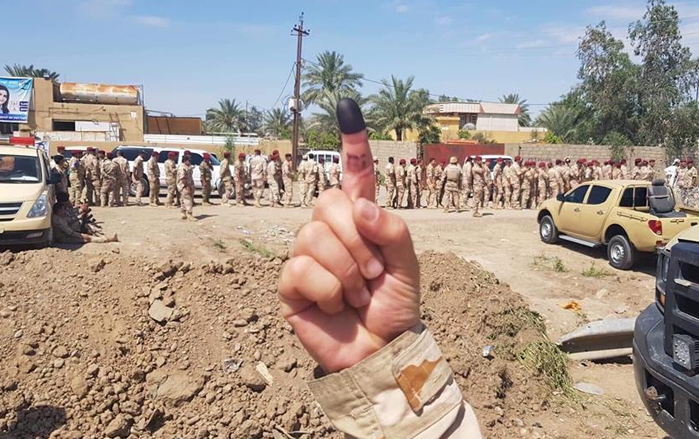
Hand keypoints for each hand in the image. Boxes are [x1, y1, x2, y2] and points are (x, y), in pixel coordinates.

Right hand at [278, 99, 420, 372]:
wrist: (382, 352)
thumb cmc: (395, 307)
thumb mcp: (408, 265)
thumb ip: (393, 229)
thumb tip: (360, 205)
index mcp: (361, 221)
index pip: (353, 176)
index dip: (352, 144)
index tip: (349, 107)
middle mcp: (330, 232)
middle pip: (327, 202)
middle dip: (358, 240)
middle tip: (374, 273)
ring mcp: (306, 256)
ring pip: (313, 235)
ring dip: (347, 270)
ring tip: (358, 294)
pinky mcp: (290, 284)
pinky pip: (299, 268)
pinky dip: (328, 290)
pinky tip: (336, 306)